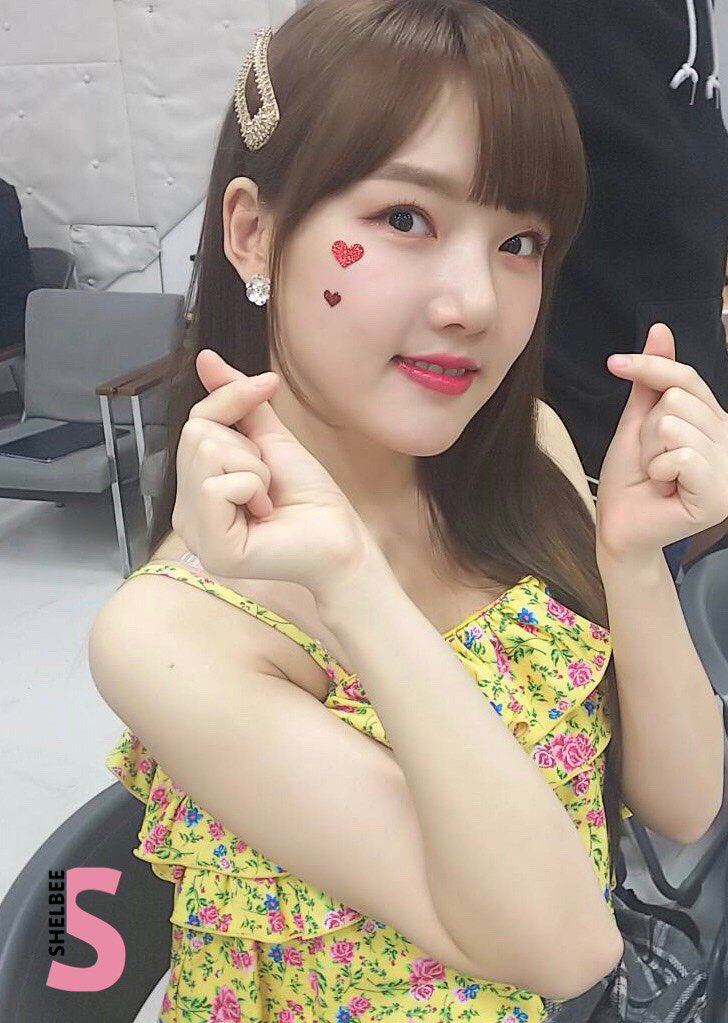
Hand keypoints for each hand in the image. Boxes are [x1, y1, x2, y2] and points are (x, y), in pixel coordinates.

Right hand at [171, 350, 374, 597]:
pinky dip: (252, 489)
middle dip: (247, 448)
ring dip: (254, 469)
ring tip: (267, 500)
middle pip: (196, 435)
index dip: (230, 399)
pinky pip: (216, 486)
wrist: (341, 536)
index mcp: (196, 489)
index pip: (193, 423)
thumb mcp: (270, 439)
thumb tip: (206, 358)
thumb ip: (236, 401)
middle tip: (268, 482)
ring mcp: (195, 533)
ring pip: (206, 456)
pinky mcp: (211, 548)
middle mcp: (187, 512)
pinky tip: (264, 515)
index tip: (268, 387)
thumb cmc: (309, 496)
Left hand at [596, 322, 727, 561]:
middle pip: (677, 400)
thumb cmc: (629, 478)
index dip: (649, 367)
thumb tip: (660, 330)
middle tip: (650, 461)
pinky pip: (681, 456)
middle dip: (647, 432)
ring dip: (650, 453)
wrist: (618, 525)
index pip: (686, 377)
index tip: (614, 363)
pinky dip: (659, 470)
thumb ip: (652, 380)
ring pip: (675, 426)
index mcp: (713, 421)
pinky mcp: (719, 495)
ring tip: (657, 476)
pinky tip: (664, 489)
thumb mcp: (637, 422)